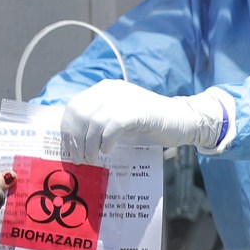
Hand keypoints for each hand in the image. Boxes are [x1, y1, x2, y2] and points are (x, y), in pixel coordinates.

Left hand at [59, 80, 230, 163]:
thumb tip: (75, 143)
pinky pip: (111, 126)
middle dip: (75, 140)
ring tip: (92, 159)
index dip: (67, 131)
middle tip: (80, 159)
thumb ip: (100, 122)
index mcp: (104, 89)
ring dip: (89, 145)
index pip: (74, 107)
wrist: (183, 120)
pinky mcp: (136, 111)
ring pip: (93, 122)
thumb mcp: (120, 118)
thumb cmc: (150, 124)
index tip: (68, 150)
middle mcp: (111, 90)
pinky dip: (106, 141)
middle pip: (79, 114)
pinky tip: (108, 151)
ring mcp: (124, 98)